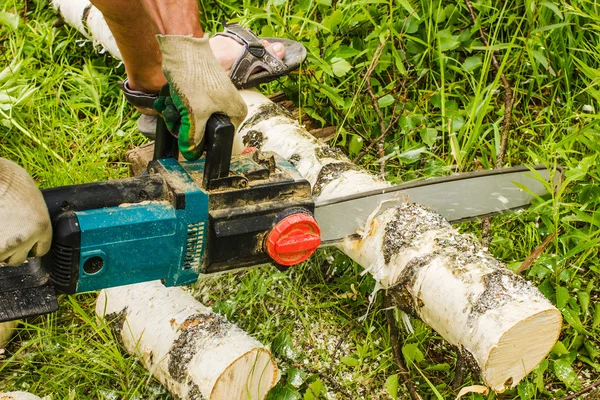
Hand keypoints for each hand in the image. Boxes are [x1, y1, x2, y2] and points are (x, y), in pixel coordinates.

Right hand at [0, 159, 51, 265]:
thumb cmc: (8, 180)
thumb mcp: (32, 197)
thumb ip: (33, 215)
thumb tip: (30, 221)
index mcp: (42, 226)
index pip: (42, 248)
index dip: (31, 246)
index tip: (25, 245)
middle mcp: (27, 237)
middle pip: (21, 258)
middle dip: (13, 251)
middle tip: (5, 238)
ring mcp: (7, 244)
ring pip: (3, 259)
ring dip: (0, 250)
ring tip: (0, 232)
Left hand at [154, 35, 247, 160]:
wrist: (182, 47)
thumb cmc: (195, 75)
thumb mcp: (195, 112)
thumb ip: (193, 138)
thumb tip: (191, 154)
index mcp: (235, 114)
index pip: (217, 140)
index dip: (198, 142)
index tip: (183, 134)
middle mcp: (226, 108)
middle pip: (202, 131)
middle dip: (182, 126)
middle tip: (173, 117)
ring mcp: (212, 100)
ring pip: (191, 120)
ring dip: (175, 116)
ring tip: (168, 105)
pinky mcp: (199, 93)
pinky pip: (186, 108)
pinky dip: (174, 106)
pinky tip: (165, 101)